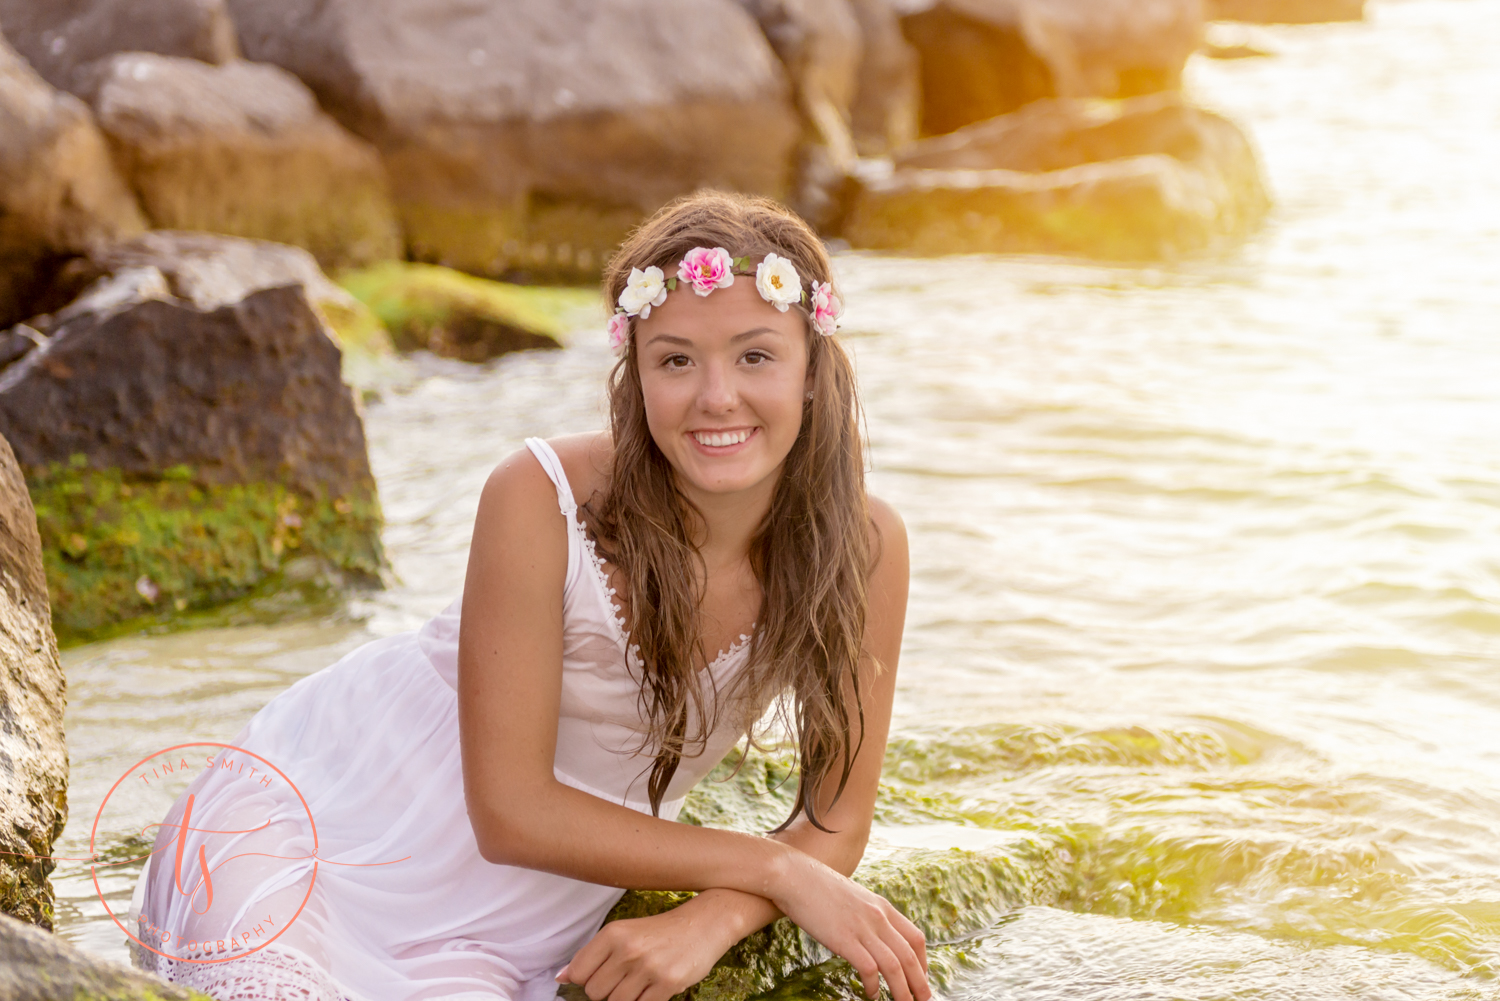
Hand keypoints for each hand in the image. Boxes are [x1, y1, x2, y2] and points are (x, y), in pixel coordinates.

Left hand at [557, 904, 734, 1000]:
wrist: (704, 924)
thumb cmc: (659, 932)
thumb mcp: (624, 933)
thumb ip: (593, 954)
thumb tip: (560, 977)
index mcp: (613, 933)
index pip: (579, 972)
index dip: (587, 980)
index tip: (602, 975)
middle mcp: (628, 949)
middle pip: (595, 992)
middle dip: (606, 991)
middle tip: (625, 979)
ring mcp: (648, 967)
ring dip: (626, 998)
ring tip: (640, 982)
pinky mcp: (668, 983)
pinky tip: (652, 988)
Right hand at [770, 852, 930, 1000]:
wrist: (794, 876)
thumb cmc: (818, 887)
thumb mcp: (854, 897)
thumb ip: (868, 914)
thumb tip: (874, 934)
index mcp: (883, 906)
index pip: (915, 938)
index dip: (923, 962)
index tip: (921, 978)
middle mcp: (878, 917)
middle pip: (910, 956)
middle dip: (919, 983)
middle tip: (923, 1000)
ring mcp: (862, 928)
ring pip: (894, 966)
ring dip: (902, 990)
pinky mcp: (844, 939)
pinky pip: (869, 969)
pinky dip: (874, 986)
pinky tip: (872, 995)